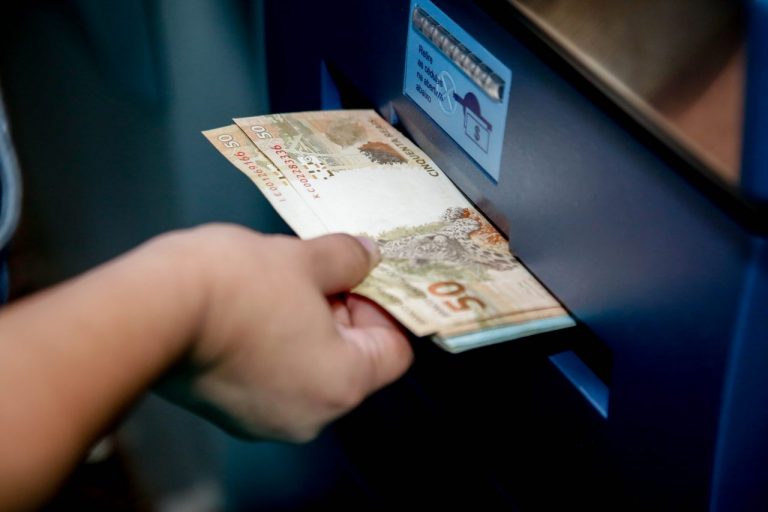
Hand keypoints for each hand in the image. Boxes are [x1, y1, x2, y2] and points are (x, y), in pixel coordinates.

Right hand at [154, 224, 413, 441]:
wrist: (149, 310)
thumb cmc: (236, 284)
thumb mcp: (304, 258)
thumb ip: (348, 258)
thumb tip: (368, 255)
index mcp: (341, 384)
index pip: (394, 350)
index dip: (385, 306)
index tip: (363, 275)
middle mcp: (311, 415)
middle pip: (352, 360)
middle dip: (343, 310)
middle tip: (322, 269)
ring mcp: (267, 419)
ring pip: (311, 366)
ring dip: (307, 324)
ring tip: (283, 282)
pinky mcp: (231, 412)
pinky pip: (274, 375)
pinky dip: (275, 344)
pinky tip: (253, 307)